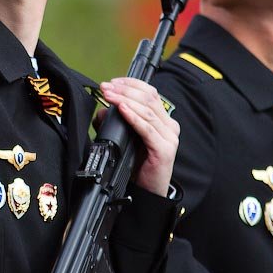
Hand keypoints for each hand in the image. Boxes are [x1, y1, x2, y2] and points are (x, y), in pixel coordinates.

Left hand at [98, 78, 178, 196]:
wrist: (147, 191)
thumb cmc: (137, 165)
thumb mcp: (125, 139)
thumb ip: (116, 123)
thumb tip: (103, 110)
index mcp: (162, 120)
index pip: (150, 93)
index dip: (131, 84)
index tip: (112, 82)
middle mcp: (169, 126)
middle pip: (148, 98)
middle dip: (125, 90)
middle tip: (106, 87)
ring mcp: (169, 137)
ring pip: (147, 111)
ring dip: (125, 100)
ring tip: (110, 96)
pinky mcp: (164, 150)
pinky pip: (148, 129)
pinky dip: (134, 118)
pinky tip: (123, 110)